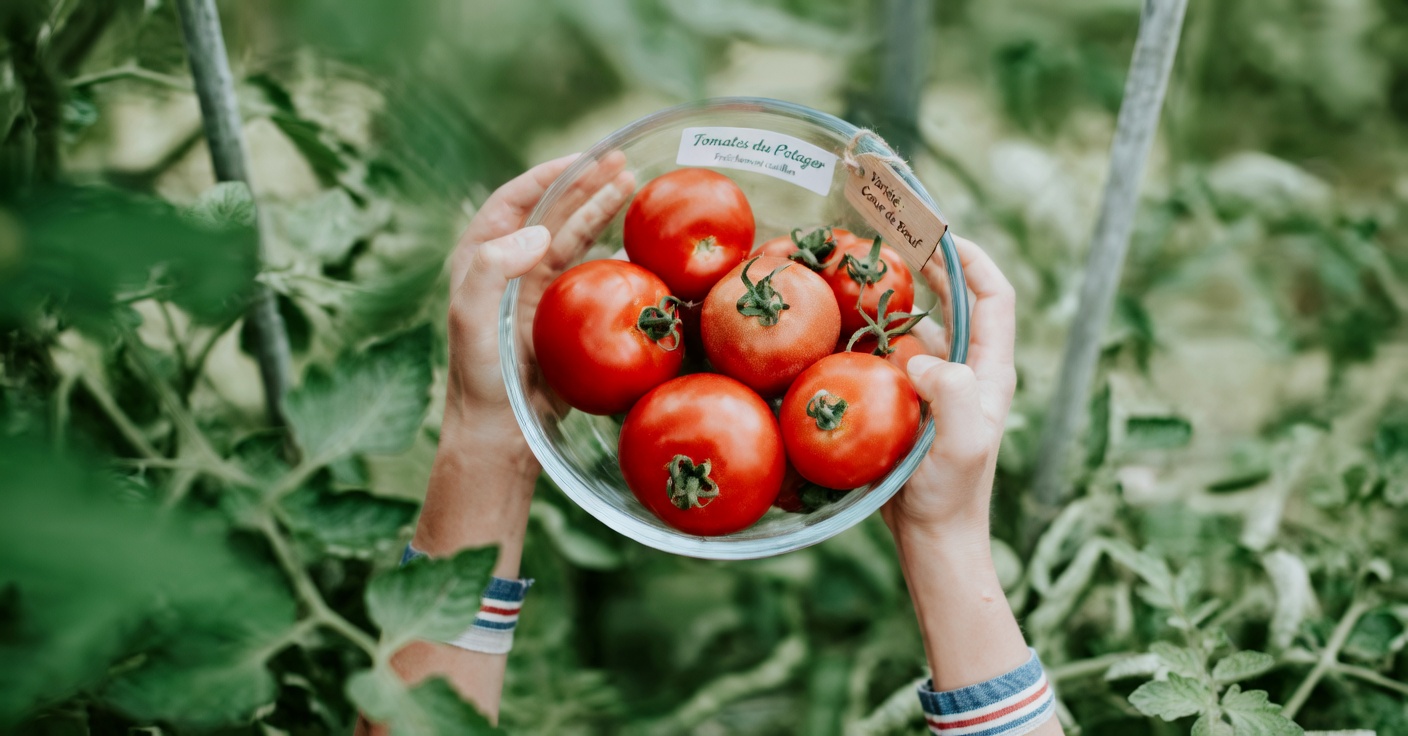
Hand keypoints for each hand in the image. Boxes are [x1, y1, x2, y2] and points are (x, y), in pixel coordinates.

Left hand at [442, 151, 634, 459]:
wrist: (502, 433)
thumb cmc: (482, 377)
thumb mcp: (472, 317)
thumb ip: (492, 266)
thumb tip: (539, 231)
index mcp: (482, 260)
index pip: (515, 202)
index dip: (548, 176)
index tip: (581, 158)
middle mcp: (511, 269)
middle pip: (551, 213)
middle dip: (584, 184)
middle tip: (620, 162)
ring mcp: (539, 293)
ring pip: (575, 239)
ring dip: (602, 212)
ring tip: (633, 187)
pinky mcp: (564, 317)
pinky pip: (593, 276)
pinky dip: (616, 257)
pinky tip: (639, 246)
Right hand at [882, 235, 1016, 549]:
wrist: (933, 539)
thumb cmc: (950, 494)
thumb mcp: (961, 443)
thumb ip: (953, 394)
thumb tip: (922, 357)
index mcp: (991, 370)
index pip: (995, 296)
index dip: (972, 258)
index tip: (938, 233)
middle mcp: (971, 371)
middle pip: (958, 301)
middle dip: (930, 265)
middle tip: (892, 239)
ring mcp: (941, 388)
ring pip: (923, 326)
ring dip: (897, 299)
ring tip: (862, 278)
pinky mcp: (913, 405)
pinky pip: (894, 356)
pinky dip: (873, 336)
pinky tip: (843, 331)